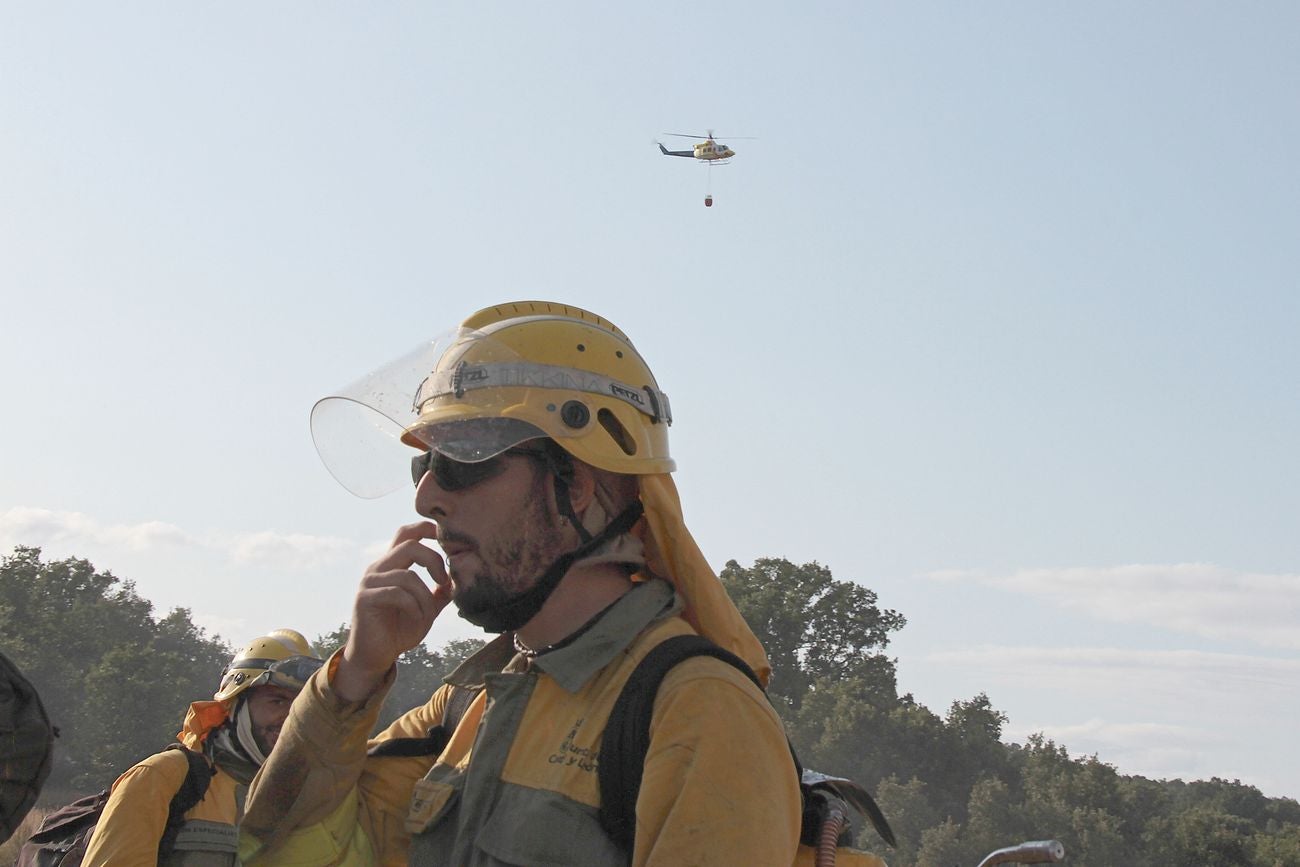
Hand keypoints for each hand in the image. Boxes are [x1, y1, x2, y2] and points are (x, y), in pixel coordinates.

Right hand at [333, 521, 451, 701]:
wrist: (376, 656)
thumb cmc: (399, 630)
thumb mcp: (427, 609)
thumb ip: (439, 593)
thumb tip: (456, 580)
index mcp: (392, 565)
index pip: (407, 534)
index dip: (426, 528)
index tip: (445, 538)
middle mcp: (378, 568)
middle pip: (409, 545)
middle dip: (433, 560)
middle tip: (443, 581)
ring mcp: (369, 582)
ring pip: (406, 575)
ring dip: (425, 596)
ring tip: (428, 614)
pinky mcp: (365, 599)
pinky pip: (397, 593)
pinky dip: (414, 606)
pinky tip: (417, 618)